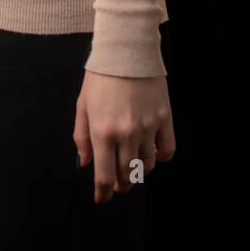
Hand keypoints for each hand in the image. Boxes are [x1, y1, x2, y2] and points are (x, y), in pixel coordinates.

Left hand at [74, 70, 175, 203]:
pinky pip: (167, 151)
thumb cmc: (100, 76)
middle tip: (116, 184)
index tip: (101, 199)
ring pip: (146, 167)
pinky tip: (153, 155)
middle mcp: (126, 134)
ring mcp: (148, 128)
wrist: (127, 51)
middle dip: (119, 185)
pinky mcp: (165, 119)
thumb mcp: (83, 105)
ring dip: (137, 173)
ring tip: (131, 167)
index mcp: (102, 132)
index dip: (102, 194)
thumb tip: (85, 163)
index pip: (104, 176)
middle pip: (126, 176)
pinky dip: (161, 159)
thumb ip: (82, 137)